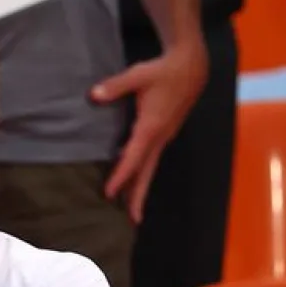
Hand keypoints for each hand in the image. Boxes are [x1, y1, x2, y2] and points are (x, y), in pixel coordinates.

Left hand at [90, 40, 207, 221]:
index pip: (133, 157)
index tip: (109, 193)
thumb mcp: (138, 74)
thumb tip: (93, 95)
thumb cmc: (164, 70)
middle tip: (132, 220)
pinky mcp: (166, 131)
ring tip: (131, 207)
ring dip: (141, 186)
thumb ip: (115, 86)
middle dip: (138, 196)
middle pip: (147, 172)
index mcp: (151, 127)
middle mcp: (160, 137)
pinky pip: (153, 157)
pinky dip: (144, 170)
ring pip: (151, 166)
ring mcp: (165, 136)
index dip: (120, 176)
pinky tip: (135, 174)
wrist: (192, 66)